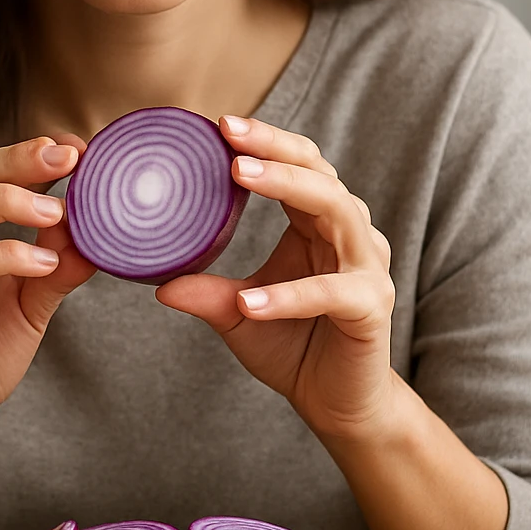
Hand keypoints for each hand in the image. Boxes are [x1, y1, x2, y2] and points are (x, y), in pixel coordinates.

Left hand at [155, 115, 397, 442]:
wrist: (337, 405)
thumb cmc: (293, 348)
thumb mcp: (238, 314)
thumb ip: (207, 293)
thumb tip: (158, 282)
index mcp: (319, 224)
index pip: (300, 164)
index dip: (266, 140)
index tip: (219, 124)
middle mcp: (350, 235)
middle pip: (320, 173)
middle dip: (274, 149)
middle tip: (228, 137)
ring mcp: (367, 268)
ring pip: (337, 210)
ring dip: (286, 188)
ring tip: (237, 177)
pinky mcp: (372, 307)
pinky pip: (332, 291)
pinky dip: (290, 295)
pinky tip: (250, 301)